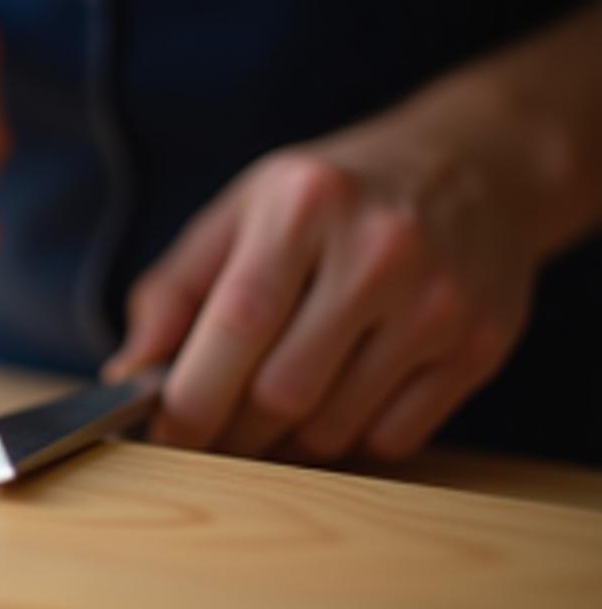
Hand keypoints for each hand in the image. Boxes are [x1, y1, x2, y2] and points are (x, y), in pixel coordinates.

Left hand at [104, 74, 592, 461]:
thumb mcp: (245, 211)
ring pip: (333, 428)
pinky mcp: (480, 346)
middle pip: (283, 391)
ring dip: (285, 444)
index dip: (189, 397)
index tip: (160, 435)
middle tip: (206, 439)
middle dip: (230, 434)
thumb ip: (175, 289)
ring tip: (270, 412)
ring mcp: (439, 302)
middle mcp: (381, 250)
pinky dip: (348, 440)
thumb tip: (128, 375)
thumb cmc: (334, 196)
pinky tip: (337, 402)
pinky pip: (391, 438)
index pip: (237, 323)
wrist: (478, 164)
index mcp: (306, 203)